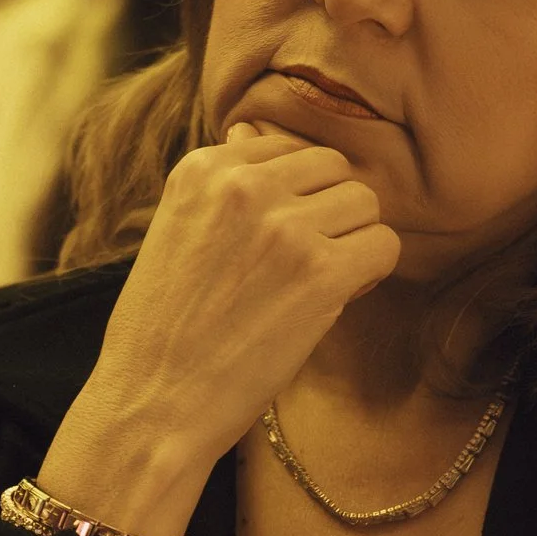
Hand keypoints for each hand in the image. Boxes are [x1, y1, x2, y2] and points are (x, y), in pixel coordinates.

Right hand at [36, 123, 399, 535]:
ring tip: (314, 285)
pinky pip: (383, 247)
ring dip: (352, 243)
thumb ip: (220, 185)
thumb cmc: (162, 331)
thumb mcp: (175, 233)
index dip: (296, 198)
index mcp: (203, 168)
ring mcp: (285, 225)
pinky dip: (369, 275)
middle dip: (331, 214)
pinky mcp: (320, 273)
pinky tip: (331, 303)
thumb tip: (250, 131)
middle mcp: (244, 183)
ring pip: (366, 204)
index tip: (274, 244)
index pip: (289, 150)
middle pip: (335, 169)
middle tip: (304, 265)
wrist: (152, 404)